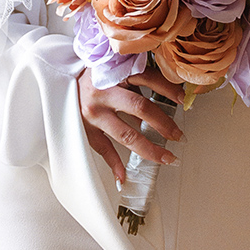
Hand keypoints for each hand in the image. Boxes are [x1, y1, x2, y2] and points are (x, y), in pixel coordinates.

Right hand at [78, 68, 184, 188]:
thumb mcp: (118, 72)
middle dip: (164, 124)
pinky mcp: (86, 129)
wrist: (64, 80)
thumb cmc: (98, 77)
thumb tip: (172, 98)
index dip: (169, 90)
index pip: (149, 79)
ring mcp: (94, 113)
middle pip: (141, 108)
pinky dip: (114, 164)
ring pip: (126, 134)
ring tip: (166, 157)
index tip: (184, 101)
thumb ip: (140, 83)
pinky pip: (103, 149)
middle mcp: (104, 93)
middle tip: (179, 137)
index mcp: (116, 73)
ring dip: (149, 148)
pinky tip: (124, 177)